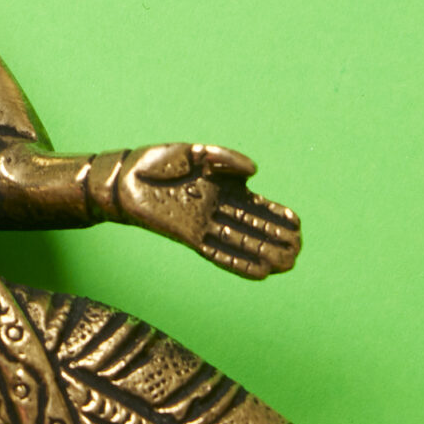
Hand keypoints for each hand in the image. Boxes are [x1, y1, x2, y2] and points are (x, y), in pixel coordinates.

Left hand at [109, 144, 300, 279]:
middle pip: (253, 226)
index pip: (255, 204)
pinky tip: (259, 271)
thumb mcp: (195, 151)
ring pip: (240, 241)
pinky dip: (237, 262)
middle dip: (276, 238)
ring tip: (288, 263)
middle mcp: (215, 208)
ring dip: (263, 253)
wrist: (124, 176)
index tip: (297, 223)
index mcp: (221, 187)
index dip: (276, 214)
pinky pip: (218, 252)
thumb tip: (256, 173)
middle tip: (299, 249)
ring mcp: (203, 224)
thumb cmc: (157, 161)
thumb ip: (226, 158)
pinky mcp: (188, 236)